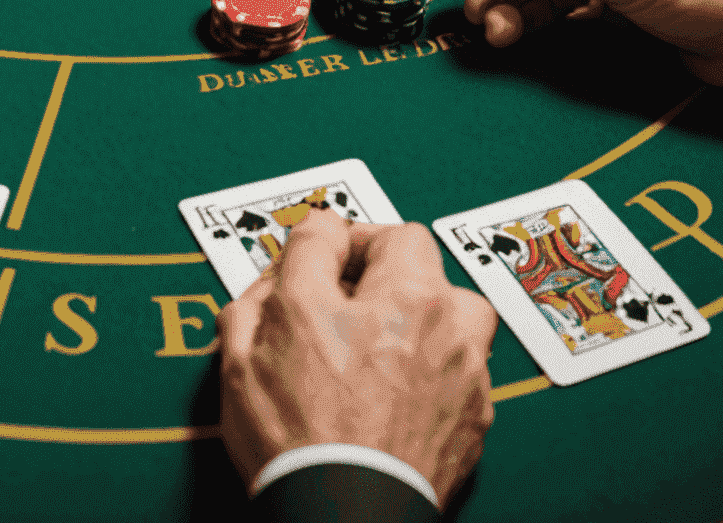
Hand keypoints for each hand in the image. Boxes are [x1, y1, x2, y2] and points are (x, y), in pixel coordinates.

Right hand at [217, 212, 495, 509]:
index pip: (339, 229)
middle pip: (413, 248)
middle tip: (344, 293)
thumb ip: (263, 293)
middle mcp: (430, 318)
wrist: (342, 520)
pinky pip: (465, 363)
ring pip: (456, 303)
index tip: (308, 260)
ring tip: (387, 335)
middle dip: (376, 261)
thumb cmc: (297, 444)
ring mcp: (461, 366)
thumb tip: (285, 265)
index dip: (314, 240)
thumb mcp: (246, 352)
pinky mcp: (475, 414)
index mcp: (374, 293)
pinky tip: (402, 387)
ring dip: (424, 307)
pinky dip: (438, 364)